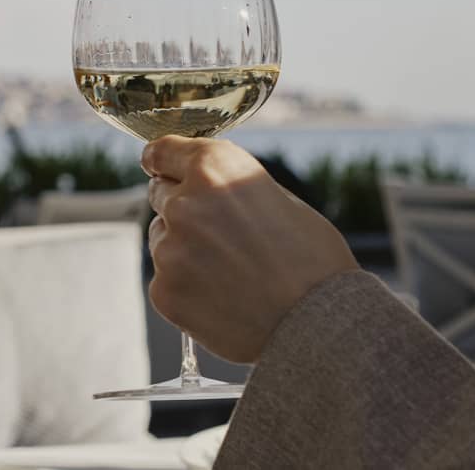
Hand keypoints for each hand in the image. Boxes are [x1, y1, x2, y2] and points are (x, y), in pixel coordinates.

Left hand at [141, 136, 358, 362]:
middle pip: (160, 195)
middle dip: (181, 209)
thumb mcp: (279, 199)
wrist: (319, 324)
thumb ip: (230, 187)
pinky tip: (222, 298)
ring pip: (161, 239)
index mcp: (214, 167)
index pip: (162, 151)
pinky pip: (166, 280)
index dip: (160, 160)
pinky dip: (185, 287)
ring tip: (228, 273)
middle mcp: (184, 202)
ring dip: (182, 249)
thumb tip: (202, 186)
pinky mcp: (163, 290)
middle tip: (218, 235)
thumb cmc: (312, 260)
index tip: (155, 165)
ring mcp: (169, 248)